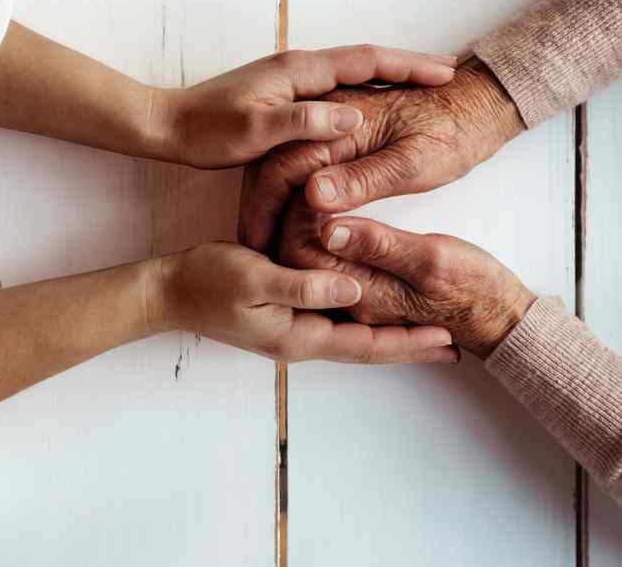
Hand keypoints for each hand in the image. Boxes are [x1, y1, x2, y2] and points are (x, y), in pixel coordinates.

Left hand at [153, 46, 456, 168]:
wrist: (170, 125)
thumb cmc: (208, 129)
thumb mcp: (256, 130)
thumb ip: (304, 122)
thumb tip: (352, 116)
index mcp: (299, 71)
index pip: (366, 60)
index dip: (407, 66)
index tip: (445, 72)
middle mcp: (300, 68)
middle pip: (366, 60)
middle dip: (407, 65)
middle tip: (445, 73)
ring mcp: (292, 81)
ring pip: (352, 73)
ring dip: (388, 76)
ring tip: (421, 86)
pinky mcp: (284, 96)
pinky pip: (336, 89)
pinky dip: (364, 91)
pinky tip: (372, 105)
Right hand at [153, 241, 457, 363]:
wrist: (171, 291)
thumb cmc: (209, 281)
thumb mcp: (256, 277)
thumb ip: (304, 285)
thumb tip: (354, 289)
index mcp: (298, 335)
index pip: (365, 344)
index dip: (408, 345)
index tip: (447, 343)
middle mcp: (302, 338)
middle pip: (367, 346)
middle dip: (409, 347)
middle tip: (452, 344)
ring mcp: (294, 329)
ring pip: (354, 335)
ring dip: (391, 335)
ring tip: (425, 331)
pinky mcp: (287, 315)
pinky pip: (337, 322)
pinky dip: (364, 320)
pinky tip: (376, 311)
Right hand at [239, 57, 524, 250]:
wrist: (474, 104)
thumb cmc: (452, 133)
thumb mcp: (413, 163)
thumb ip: (363, 179)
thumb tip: (312, 196)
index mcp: (339, 124)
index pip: (281, 167)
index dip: (264, 209)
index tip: (257, 244)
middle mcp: (326, 120)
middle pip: (273, 165)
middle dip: (259, 208)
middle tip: (254, 248)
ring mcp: (329, 125)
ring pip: (282, 165)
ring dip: (270, 201)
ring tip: (265, 240)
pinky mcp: (338, 136)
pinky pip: (301, 163)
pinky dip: (289, 192)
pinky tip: (290, 218)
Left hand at [275, 194, 534, 358]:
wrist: (498, 314)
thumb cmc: (473, 287)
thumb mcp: (432, 258)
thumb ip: (379, 245)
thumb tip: (328, 228)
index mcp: (359, 294)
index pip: (299, 255)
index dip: (295, 216)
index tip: (310, 183)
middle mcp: (347, 301)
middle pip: (297, 259)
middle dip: (295, 218)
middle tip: (308, 179)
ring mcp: (355, 297)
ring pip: (311, 258)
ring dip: (309, 223)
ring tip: (317, 187)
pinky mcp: (366, 288)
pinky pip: (330, 261)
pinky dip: (325, 233)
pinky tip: (332, 208)